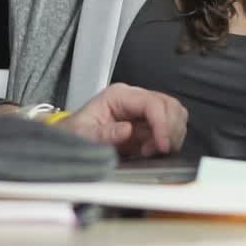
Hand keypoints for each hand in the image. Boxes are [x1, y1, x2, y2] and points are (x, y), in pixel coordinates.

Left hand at [55, 83, 187, 157]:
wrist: (70, 139)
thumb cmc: (74, 133)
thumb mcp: (82, 134)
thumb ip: (103, 133)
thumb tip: (126, 130)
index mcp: (118, 96)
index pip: (152, 103)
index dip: (162, 124)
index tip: (163, 145)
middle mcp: (134, 99)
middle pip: (169, 105)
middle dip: (170, 129)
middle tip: (158, 149)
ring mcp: (142, 111)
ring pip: (174, 114)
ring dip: (171, 134)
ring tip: (153, 150)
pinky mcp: (147, 125)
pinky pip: (170, 128)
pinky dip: (169, 140)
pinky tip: (153, 150)